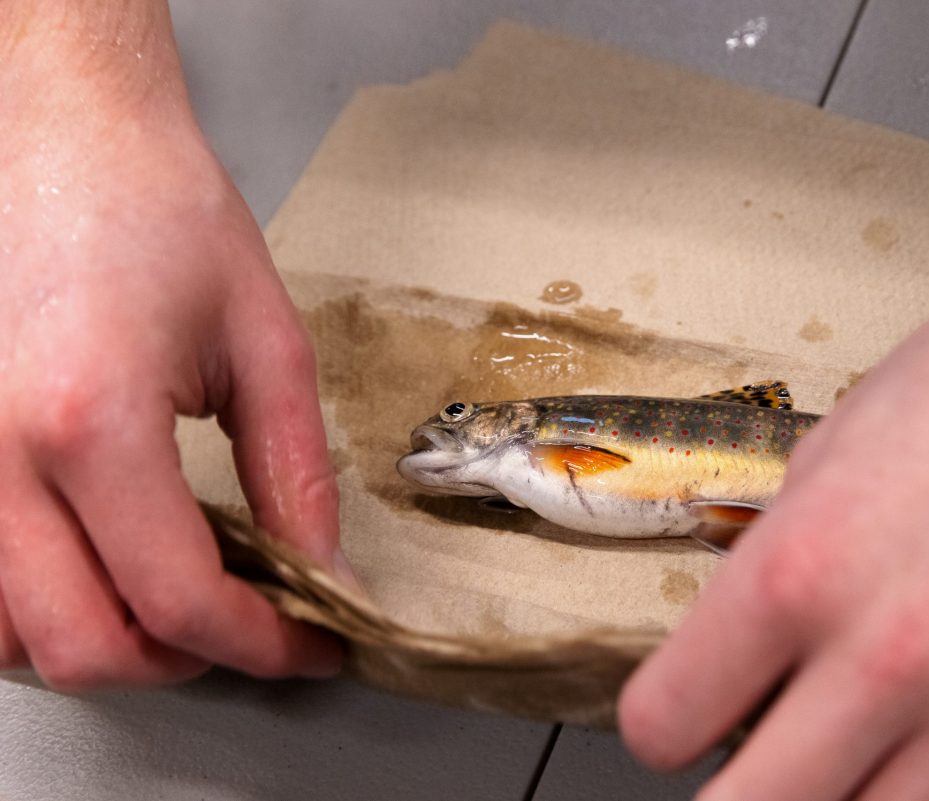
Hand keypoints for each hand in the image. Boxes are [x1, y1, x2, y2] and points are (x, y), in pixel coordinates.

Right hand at [0, 7, 349, 687]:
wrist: (66, 140)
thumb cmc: (162, 214)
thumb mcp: (265, 342)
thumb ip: (294, 474)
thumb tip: (317, 570)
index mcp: (90, 422)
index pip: (176, 599)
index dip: (259, 644)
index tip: (309, 644)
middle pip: (82, 645)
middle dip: (184, 660)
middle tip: (253, 628)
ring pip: (8, 637)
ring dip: (104, 646)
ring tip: (179, 605)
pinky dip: (40, 611)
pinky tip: (100, 574)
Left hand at [619, 101, 928, 798]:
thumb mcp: (831, 452)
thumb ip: (773, 572)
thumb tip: (739, 670)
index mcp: (802, 563)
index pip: (663, 721)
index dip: (662, 722)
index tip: (680, 717)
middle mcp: (892, 650)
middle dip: (735, 793)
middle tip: (750, 762)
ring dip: (844, 798)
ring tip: (858, 743)